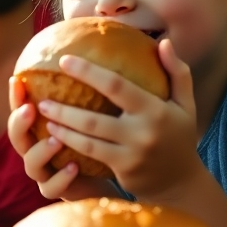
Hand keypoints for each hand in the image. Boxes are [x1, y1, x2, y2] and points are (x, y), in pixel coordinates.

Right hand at [6, 76, 109, 200]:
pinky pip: (52, 187)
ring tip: (55, 139)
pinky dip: (61, 178)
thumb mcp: (90, 114)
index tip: (18, 80)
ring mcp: (44, 173)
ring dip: (40, 150)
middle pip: (16, 136)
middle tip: (31, 109)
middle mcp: (34, 149)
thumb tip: (105, 55)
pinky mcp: (57, 191)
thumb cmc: (96, 139)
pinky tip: (75, 166)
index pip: (20, 109)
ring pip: (31, 164)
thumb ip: (87, 91)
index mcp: (38, 128)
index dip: (15, 96)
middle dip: (19, 122)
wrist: (107, 177)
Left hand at [33, 40, 201, 198]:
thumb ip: (177, 73)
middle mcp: (142, 132)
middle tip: (42, 98)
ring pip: (87, 139)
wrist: (183, 183)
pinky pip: (90, 154)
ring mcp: (131, 153)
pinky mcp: (123, 170)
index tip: (63, 60)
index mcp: (155, 110)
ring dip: (62, 126)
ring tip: (43, 114)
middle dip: (64, 108)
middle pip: (94, 118)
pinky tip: (52, 134)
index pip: (116, 86)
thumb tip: (163, 42)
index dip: (88, 72)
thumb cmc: (178, 136)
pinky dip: (70, 143)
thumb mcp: (185, 105)